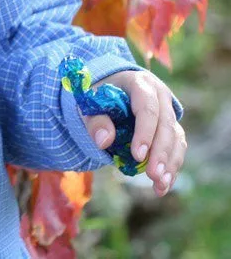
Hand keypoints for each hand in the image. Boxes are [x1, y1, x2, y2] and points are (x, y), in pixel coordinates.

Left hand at [82, 69, 185, 195]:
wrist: (111, 88)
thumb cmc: (99, 95)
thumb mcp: (90, 102)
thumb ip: (95, 119)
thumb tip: (104, 141)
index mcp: (140, 83)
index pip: (147, 107)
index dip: (145, 132)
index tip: (138, 155)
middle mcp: (160, 96)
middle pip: (166, 125)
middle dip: (161, 152)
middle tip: (152, 175)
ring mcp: (168, 112)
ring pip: (176, 138)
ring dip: (170, 163)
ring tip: (159, 185)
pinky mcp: (172, 128)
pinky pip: (177, 148)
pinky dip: (171, 167)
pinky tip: (163, 186)